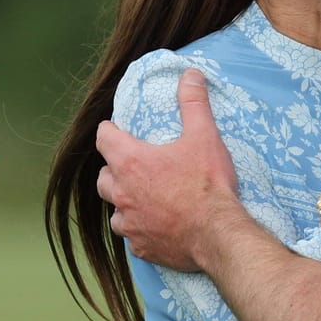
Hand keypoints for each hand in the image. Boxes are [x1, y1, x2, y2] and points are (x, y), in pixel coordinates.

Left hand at [96, 69, 245, 271]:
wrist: (217, 234)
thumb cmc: (207, 185)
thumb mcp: (204, 136)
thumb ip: (193, 103)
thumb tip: (191, 74)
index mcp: (130, 162)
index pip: (103, 138)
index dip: (110, 131)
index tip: (120, 131)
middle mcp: (121, 193)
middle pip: (103, 177)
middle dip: (115, 170)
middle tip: (137, 167)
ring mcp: (129, 223)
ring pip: (115, 210)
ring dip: (125, 203)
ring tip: (146, 198)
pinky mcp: (140, 246)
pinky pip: (131, 235)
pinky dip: (140, 229)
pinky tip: (157, 225)